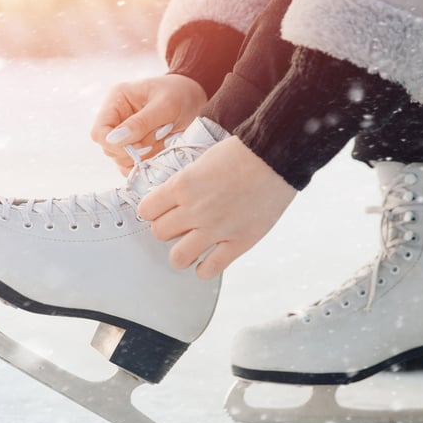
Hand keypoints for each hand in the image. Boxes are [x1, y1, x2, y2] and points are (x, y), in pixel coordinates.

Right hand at [90, 74, 206, 174]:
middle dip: (132, 151)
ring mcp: (123, 134)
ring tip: (160, 140)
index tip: (136, 147)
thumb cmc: (180, 94)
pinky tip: (159, 149)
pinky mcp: (134, 146)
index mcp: (116, 101)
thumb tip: (115, 139)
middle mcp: (115, 118)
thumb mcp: (165, 106)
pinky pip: (132, 164)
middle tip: (155, 141)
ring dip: (142, 157)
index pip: (99, 132)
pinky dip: (146, 163)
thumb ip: (140, 123)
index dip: (113, 145)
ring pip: (120, 159)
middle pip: (109, 149)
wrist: (194, 97)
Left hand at [137, 136, 296, 278]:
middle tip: (179, 225)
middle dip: (167, 229)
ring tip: (190, 247)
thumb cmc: (242, 153)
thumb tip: (173, 201)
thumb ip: (185, 184)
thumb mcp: (201, 161)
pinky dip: (205, 268)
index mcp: (182, 186)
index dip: (152, 211)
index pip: (146, 210)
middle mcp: (195, 210)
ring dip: (181, 253)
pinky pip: (210, 269)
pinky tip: (208, 258)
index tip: (159, 211)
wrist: (276, 155)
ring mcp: (216, 229)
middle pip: (159, 233)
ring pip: (178, 257)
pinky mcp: (239, 242)